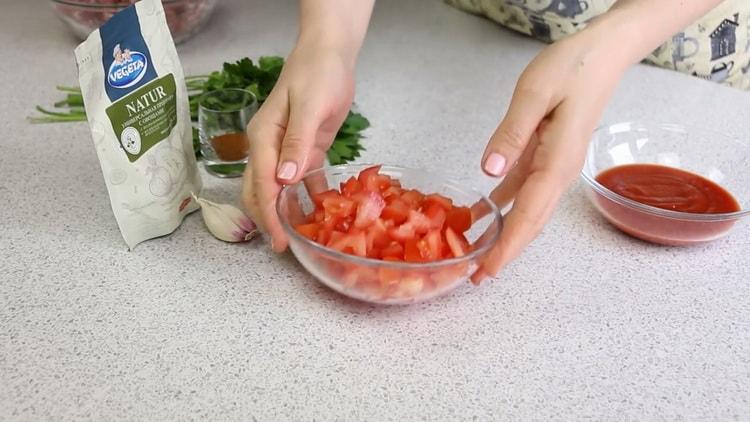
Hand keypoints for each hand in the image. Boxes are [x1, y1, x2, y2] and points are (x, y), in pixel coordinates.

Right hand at [242, 44, 354, 251]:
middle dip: (269, 220)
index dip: (269, 215)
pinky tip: (315, 212)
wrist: (329, 52)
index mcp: (264, 137)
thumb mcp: (308, 106)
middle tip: (284, 247)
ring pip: (277, 188)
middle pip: (260, 191)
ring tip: (297, 237)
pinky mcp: (304, 148)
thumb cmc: (317, 73)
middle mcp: (269, 146)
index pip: (262, 184)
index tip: (278, 241)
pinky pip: (300, 179)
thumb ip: (296, 143)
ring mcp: (286, 148)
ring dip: (283, 211)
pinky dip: (304, 196)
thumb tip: (284, 180)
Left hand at [471, 29, 627, 283]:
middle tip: (477, 277)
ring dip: (505, 234)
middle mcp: (558, 173)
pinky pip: (523, 189)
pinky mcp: (547, 156)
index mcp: (557, 163)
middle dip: (505, 252)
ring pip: (527, 211)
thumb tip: (489, 171)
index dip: (507, 247)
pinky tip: (483, 212)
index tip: (487, 271)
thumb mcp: (534, 95)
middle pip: (530, 223)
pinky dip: (504, 205)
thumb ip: (512, 134)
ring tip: (478, 253)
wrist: (602, 55)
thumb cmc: (572, 68)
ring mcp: (554, 167)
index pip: (528, 216)